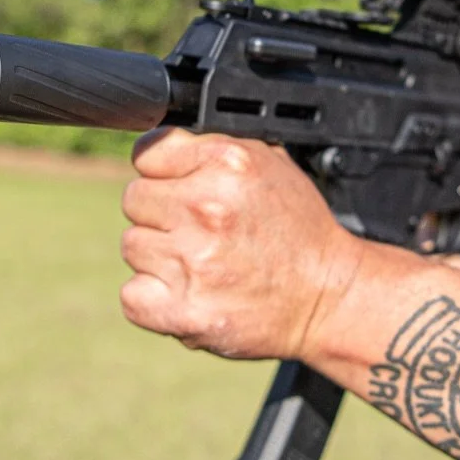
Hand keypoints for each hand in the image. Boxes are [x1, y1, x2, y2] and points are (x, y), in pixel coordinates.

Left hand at [118, 128, 363, 360]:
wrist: (328, 296)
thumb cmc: (298, 230)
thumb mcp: (269, 163)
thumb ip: (211, 150)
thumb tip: (160, 148)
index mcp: (227, 163)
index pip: (147, 153)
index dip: (163, 172)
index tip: (179, 187)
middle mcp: (206, 207)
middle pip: (135, 200)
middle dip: (161, 213)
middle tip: (197, 229)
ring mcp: (192, 261)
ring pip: (132, 246)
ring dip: (158, 255)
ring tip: (199, 262)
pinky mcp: (184, 310)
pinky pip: (132, 295)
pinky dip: (151, 297)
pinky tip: (184, 291)